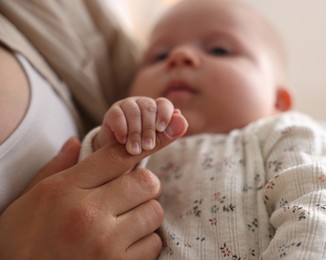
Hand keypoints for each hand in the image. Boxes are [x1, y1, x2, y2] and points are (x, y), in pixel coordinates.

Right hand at [0, 113, 187, 258]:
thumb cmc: (22, 242)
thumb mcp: (30, 199)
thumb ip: (57, 167)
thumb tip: (76, 141)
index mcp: (64, 190)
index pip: (116, 156)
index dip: (141, 147)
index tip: (152, 144)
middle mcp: (87, 213)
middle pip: (146, 182)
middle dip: (144, 186)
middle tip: (132, 195)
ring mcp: (105, 242)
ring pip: (154, 212)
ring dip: (145, 216)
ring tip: (126, 223)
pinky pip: (153, 244)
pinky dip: (145, 243)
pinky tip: (125, 245)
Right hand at [95, 96, 175, 154]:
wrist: (114, 156)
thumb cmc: (139, 149)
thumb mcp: (153, 145)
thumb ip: (166, 136)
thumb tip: (182, 121)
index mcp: (157, 110)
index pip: (164, 104)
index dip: (164, 114)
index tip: (161, 128)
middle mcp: (143, 104)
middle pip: (149, 108)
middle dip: (149, 129)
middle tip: (148, 147)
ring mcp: (127, 106)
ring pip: (134, 112)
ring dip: (135, 132)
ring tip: (134, 150)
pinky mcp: (112, 112)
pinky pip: (117, 115)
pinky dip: (121, 128)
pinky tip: (123, 141)